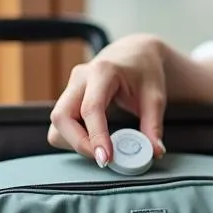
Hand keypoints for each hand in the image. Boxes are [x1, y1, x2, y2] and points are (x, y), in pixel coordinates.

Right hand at [48, 33, 168, 166]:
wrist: (135, 54)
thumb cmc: (144, 71)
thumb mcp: (155, 96)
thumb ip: (154, 125)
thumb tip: (155, 151)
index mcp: (102, 71)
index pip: (91, 108)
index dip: (96, 136)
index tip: (106, 158)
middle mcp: (80, 77)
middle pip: (61, 117)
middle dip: (78, 143)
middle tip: (103, 158)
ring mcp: (70, 87)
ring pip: (57, 123)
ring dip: (74, 142)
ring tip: (101, 148)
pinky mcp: (68, 97)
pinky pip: (61, 125)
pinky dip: (73, 138)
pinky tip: (94, 140)